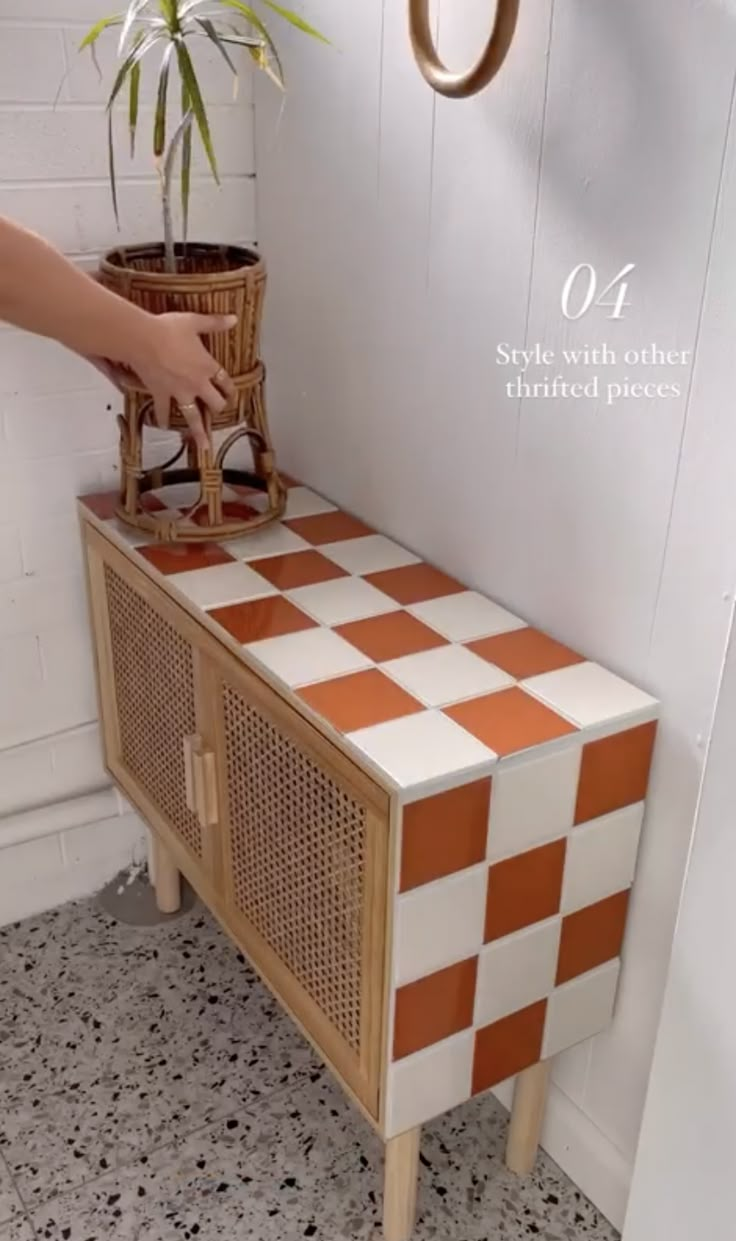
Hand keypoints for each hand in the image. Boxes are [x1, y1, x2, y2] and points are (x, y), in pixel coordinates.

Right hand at [130, 311, 237, 449]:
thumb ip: (214, 323)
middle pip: (214, 404)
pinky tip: (164, 427)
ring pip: (193, 417)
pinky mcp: (160, 395)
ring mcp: (179, 392)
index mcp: (208, 367)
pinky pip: (162, 411)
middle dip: (218, 409)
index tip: (231, 395)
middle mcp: (197, 384)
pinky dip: (163, 420)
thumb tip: (233, 318)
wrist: (144, 339)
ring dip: (199, 432)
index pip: (225, 383)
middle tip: (217, 413)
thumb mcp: (194, 322)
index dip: (230, 390)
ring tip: (204, 447)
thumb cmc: (168, 329)